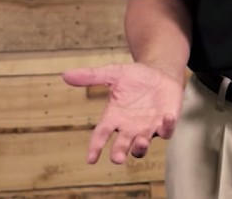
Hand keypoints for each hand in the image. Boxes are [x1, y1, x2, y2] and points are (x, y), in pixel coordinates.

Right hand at [62, 63, 183, 163]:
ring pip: (142, 146)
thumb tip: (65, 75)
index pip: (101, 135)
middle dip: (119, 153)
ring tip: (140, 142)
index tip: (90, 159)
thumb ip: (91, 76)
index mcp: (114, 117)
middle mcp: (129, 127)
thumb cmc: (135, 77)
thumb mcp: (113, 73)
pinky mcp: (165, 123)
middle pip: (122, 146)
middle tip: (117, 158)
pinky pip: (167, 131)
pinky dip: (167, 127)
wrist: (160, 73)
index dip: (95, 147)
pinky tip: (166, 118)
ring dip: (141, 146)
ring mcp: (148, 127)